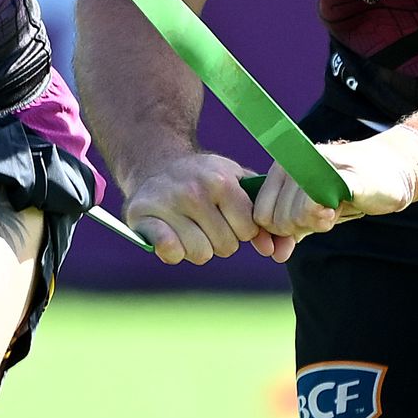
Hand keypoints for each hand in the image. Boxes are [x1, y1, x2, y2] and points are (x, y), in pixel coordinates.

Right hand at [117, 148, 292, 264]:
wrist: (157, 163)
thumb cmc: (204, 179)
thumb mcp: (236, 184)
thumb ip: (261, 217)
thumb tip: (274, 252)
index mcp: (221, 180)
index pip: (248, 231)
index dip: (241, 229)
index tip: (229, 218)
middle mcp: (194, 191)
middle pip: (226, 246)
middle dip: (220, 240)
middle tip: (207, 223)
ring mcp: (167, 204)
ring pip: (200, 254)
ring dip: (197, 248)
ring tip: (189, 228)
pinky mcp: (143, 215)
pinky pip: (170, 252)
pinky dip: (172, 252)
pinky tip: (171, 238)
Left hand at [249, 127, 417, 240]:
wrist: (391, 170)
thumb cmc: (345, 191)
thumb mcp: (310, 212)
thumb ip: (289, 231)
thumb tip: (275, 255)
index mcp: (281, 169)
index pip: (261, 216)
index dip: (278, 232)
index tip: (301, 229)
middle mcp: (294, 163)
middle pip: (278, 221)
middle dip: (300, 228)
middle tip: (323, 215)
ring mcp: (318, 167)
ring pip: (297, 216)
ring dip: (318, 223)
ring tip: (334, 208)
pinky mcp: (344, 176)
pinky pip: (321, 204)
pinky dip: (326, 215)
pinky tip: (338, 209)